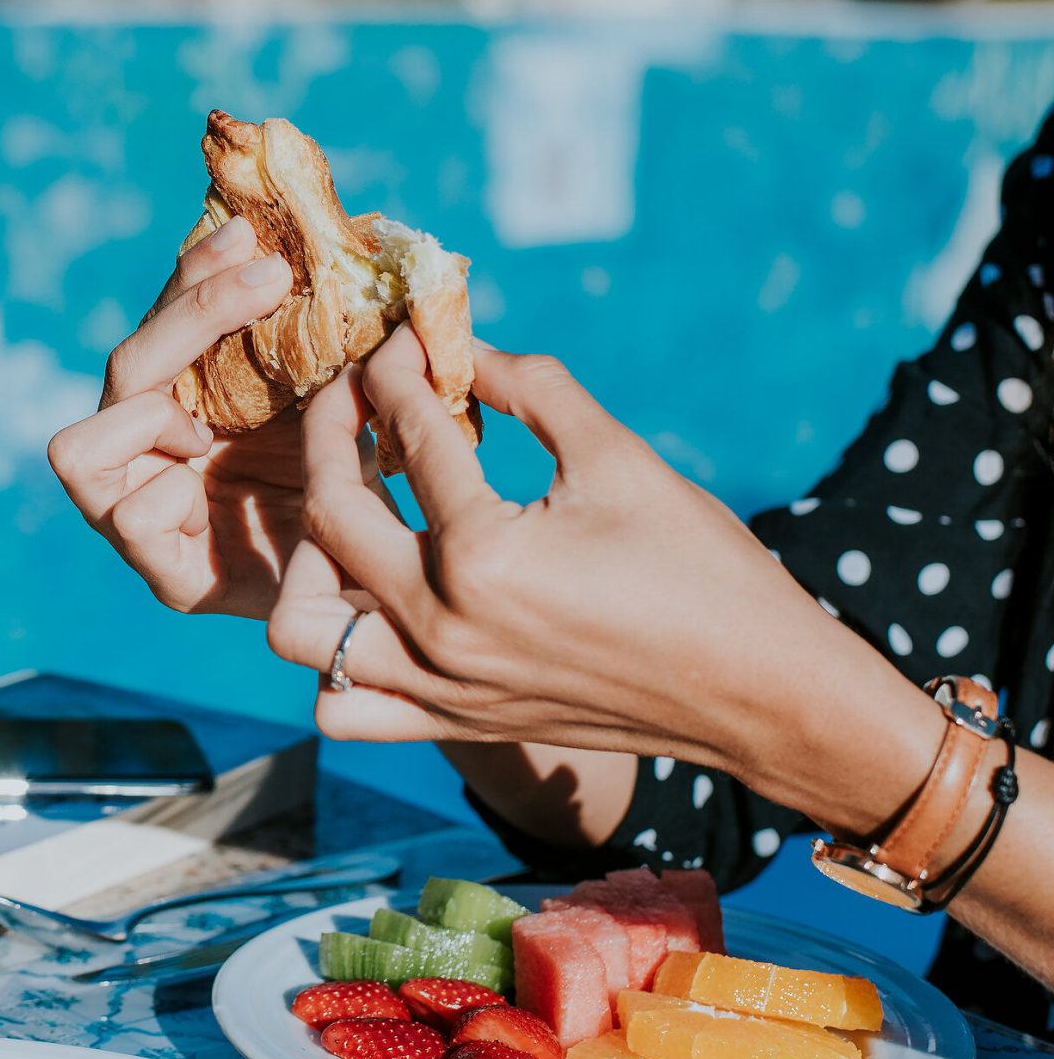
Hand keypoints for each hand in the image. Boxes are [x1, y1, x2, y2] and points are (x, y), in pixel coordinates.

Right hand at [48, 216, 320, 616]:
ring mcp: (144, 516)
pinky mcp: (168, 576)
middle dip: (193, 314)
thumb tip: (316, 253)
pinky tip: (211, 490)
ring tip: (214, 423)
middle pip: (127, 366)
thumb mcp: (335, 400)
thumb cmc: (352, 482)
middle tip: (274, 280)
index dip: (196, 274)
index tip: (248, 232)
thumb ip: (315, 341)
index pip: (164, 323)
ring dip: (149, 415)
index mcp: (183, 407)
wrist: (385, 582)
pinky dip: (168, 497)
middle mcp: (152, 455)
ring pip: (79, 447)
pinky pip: (129, 519)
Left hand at [269, 329, 937, 820]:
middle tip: (357, 395)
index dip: (400, 366)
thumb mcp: (618, 456)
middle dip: (331, 430)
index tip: (402, 336)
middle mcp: (441, 628)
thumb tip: (468, 345)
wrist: (757, 693)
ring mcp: (439, 687)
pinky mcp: (452, 722)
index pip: (411, 432)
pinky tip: (372, 598)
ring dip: (307, 554)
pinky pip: (344, 707)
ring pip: (302, 629)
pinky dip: (333, 657)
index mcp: (484, 555)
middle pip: (329, 513)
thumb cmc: (701, 566)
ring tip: (353, 506)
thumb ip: (533, 387)